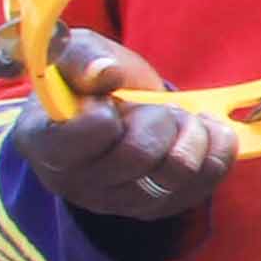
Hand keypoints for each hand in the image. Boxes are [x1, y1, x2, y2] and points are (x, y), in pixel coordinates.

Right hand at [11, 25, 242, 227]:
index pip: (80, 139)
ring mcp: (119, 202)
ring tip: (180, 118)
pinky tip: (206, 131)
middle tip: (155, 106)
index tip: (109, 101)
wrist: (111, 110)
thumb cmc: (84, 81)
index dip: (104, 115)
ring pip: (177, 172)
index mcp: (44, 143)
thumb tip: (105, 72)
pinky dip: (216, 150)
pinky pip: (204, 184)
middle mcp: (77, 183)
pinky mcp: (158, 208)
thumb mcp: (74, 51)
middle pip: (139, 154)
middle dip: (158, 118)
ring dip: (191, 134)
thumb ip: (79, 56)